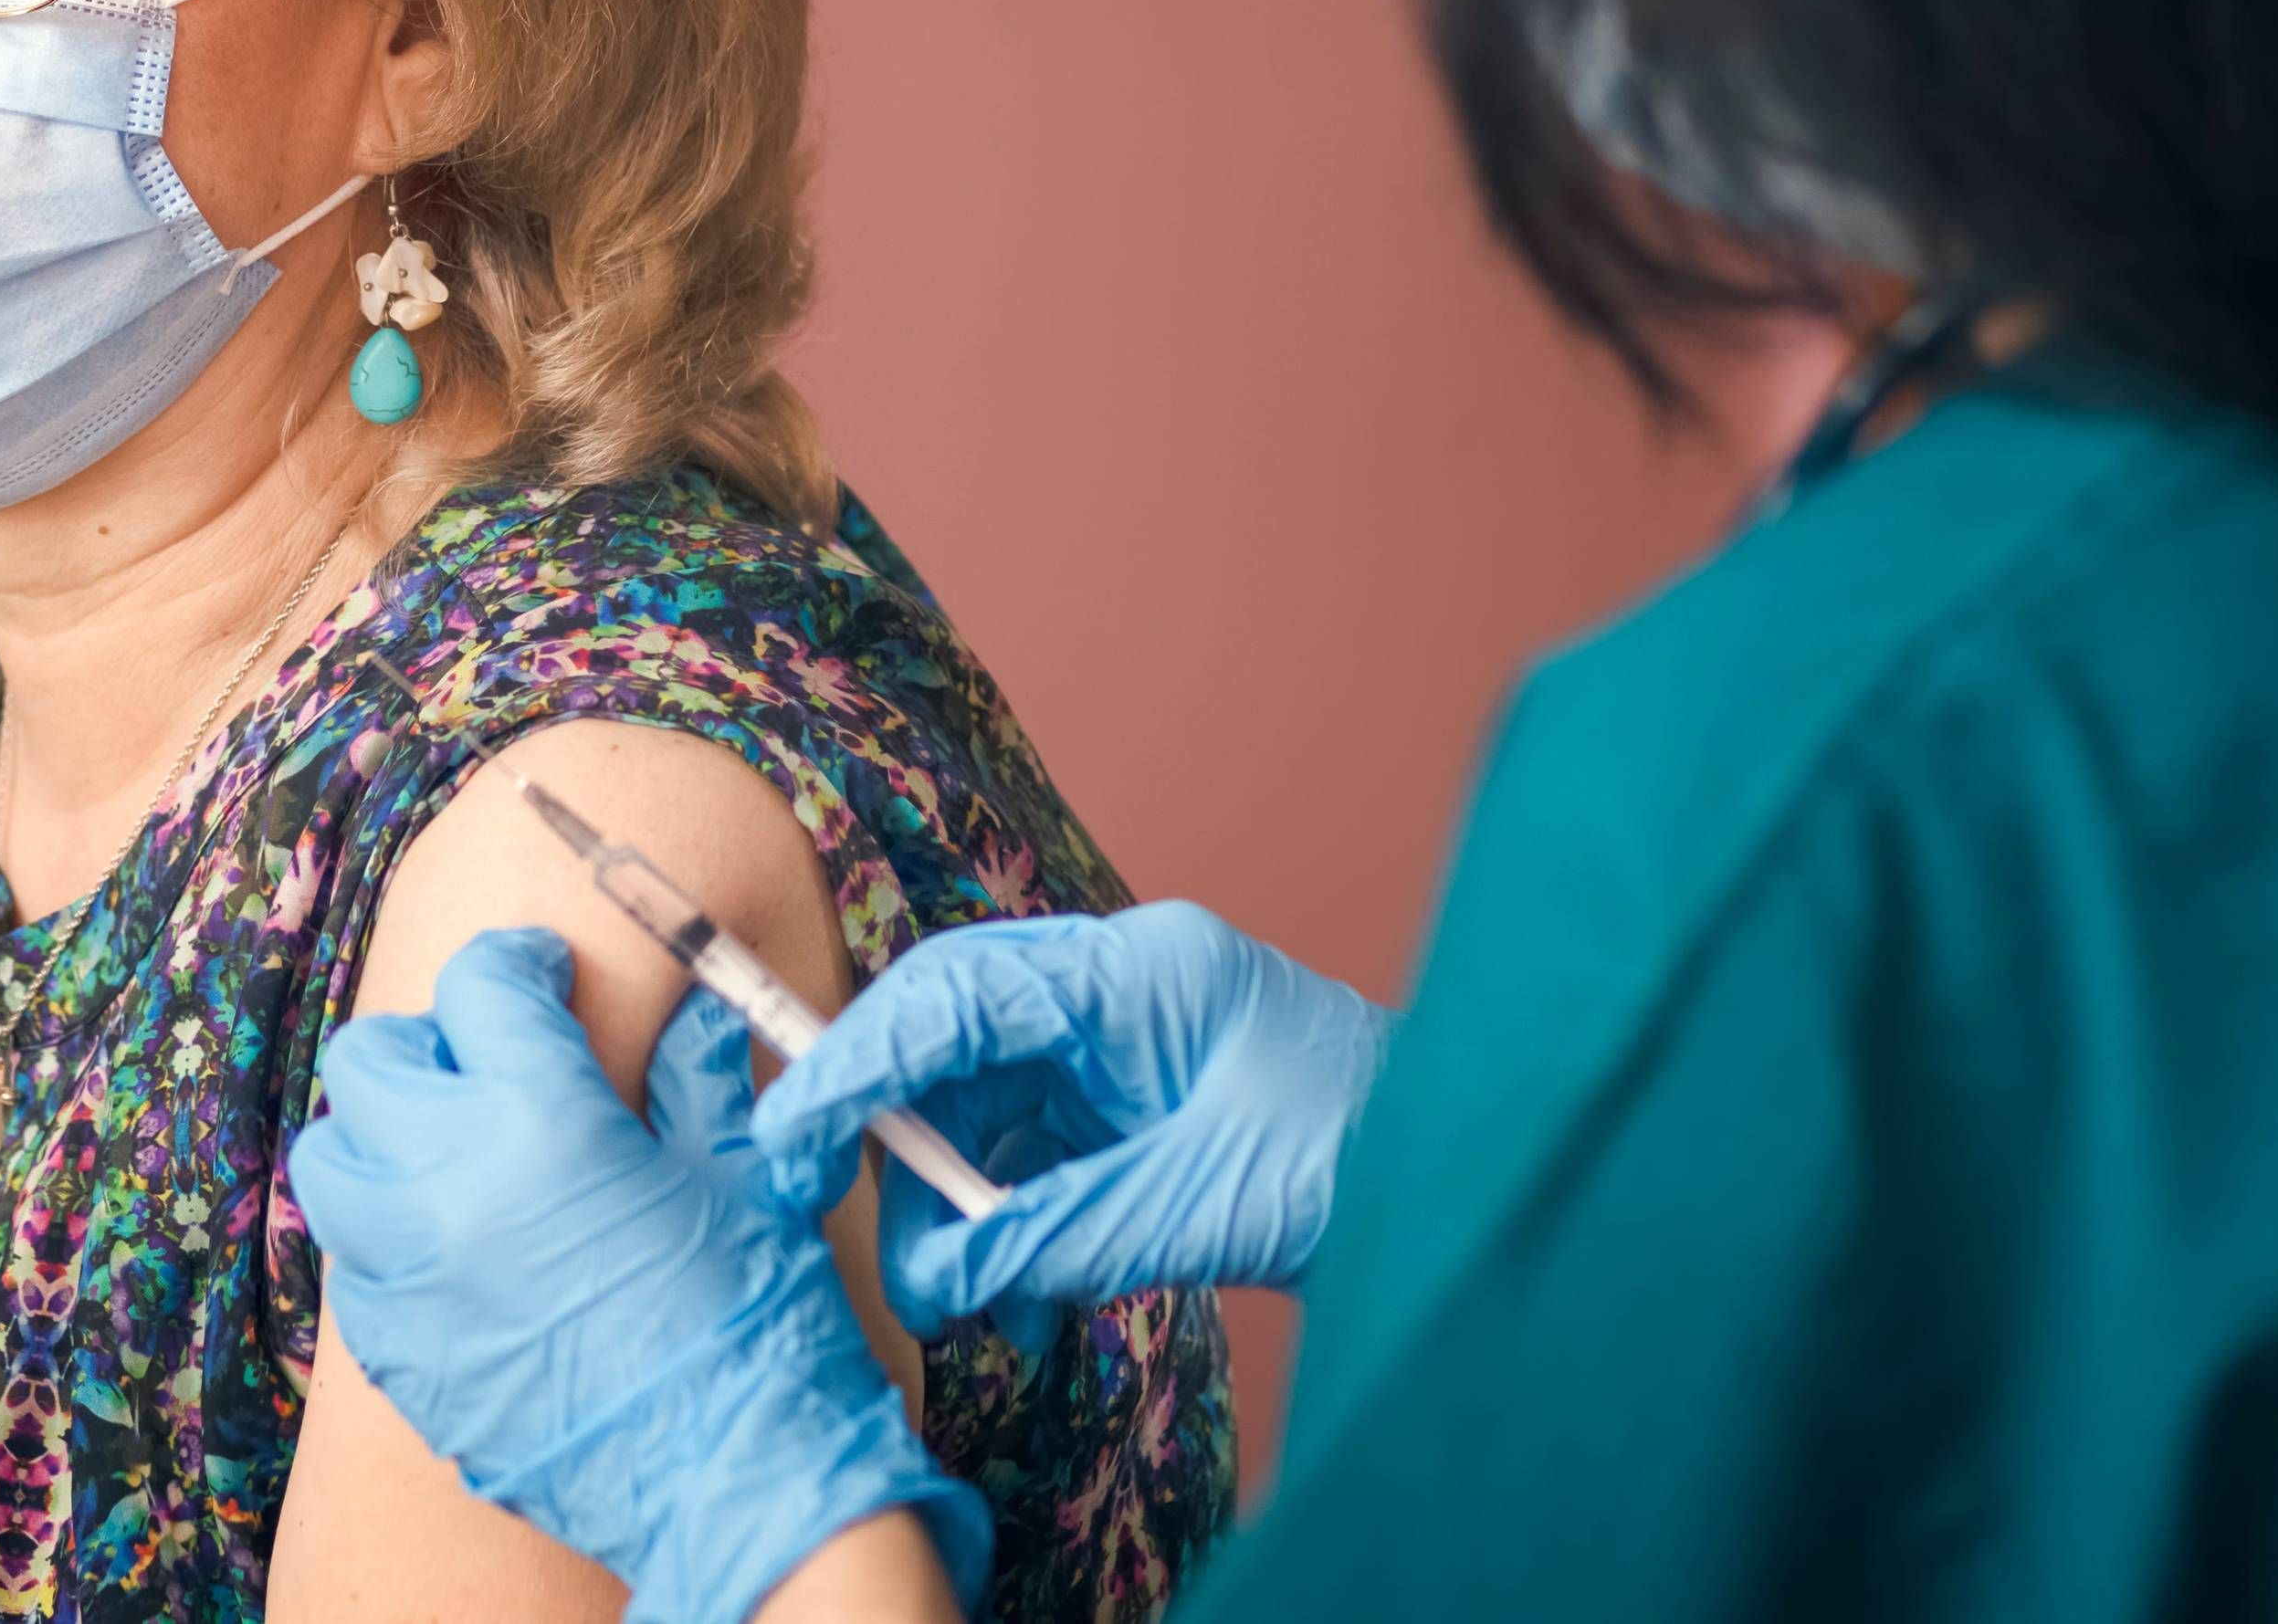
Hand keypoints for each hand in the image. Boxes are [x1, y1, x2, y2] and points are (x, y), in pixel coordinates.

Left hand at [292, 929, 992, 1623]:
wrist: (734, 1480)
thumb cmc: (755, 1315)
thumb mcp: (740, 1167)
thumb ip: (694, 1072)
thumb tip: (686, 1013)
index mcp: (541, 1114)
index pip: (481, 984)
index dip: (517, 966)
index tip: (540, 977)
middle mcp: (447, 1181)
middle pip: (371, 1060)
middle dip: (429, 1045)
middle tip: (489, 1068)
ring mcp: (407, 1275)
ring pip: (331, 1161)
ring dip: (383, 1141)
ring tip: (451, 1161)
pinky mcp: (395, 1355)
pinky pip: (352, 1265)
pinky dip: (389, 1241)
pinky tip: (457, 1256)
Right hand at [753, 902, 1393, 1329]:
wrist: (1484, 1177)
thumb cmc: (1378, 1156)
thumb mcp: (1203, 1207)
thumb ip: (1055, 1235)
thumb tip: (933, 1274)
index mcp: (1140, 972)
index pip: (958, 996)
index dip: (859, 1064)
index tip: (793, 1140)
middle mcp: (1121, 992)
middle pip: (954, 1044)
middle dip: (897, 1142)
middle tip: (851, 1227)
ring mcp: (1130, 1047)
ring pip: (986, 1109)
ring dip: (958, 1207)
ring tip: (963, 1305)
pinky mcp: (1140, 1107)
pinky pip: (1036, 1153)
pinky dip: (1010, 1225)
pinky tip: (1013, 1301)